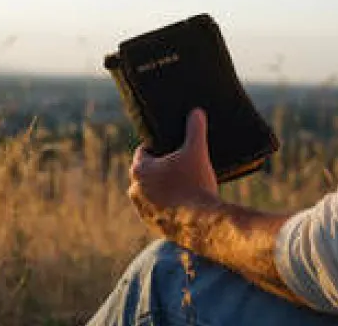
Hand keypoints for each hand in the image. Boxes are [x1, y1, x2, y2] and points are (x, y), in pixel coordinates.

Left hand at [127, 108, 220, 238]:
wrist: (202, 222)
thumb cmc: (195, 183)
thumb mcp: (197, 151)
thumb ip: (195, 129)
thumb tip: (196, 111)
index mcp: (140, 170)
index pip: (143, 152)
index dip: (157, 148)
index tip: (171, 149)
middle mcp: (135, 190)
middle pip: (146, 173)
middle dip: (160, 169)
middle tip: (180, 166)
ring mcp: (143, 211)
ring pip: (150, 194)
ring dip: (161, 189)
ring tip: (182, 185)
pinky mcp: (153, 226)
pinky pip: (158, 211)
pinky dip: (167, 206)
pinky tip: (183, 203)